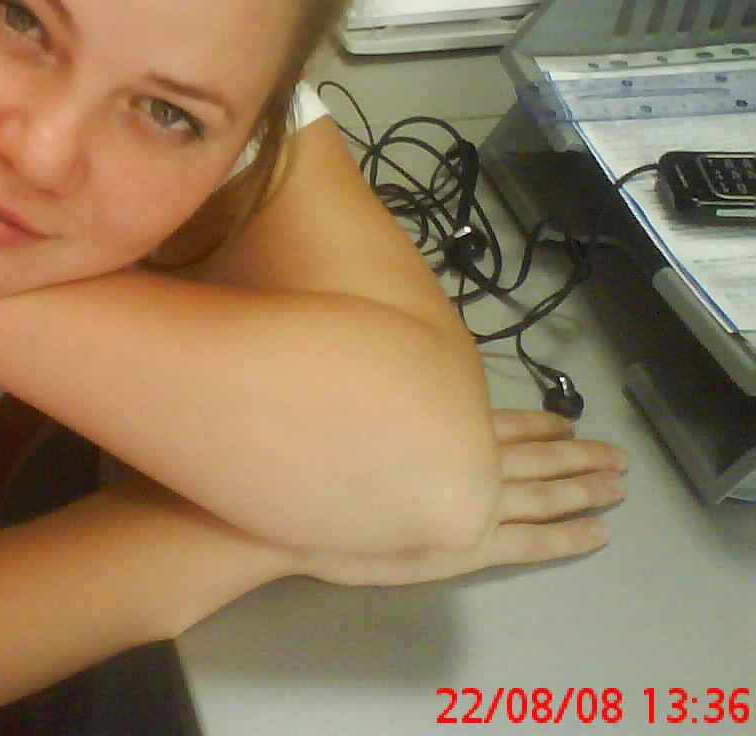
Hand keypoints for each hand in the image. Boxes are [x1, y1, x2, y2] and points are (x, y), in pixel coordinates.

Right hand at [300, 409, 626, 587]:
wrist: (309, 512)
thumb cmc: (326, 462)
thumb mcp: (368, 410)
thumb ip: (405, 403)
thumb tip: (425, 383)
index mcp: (448, 430)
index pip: (507, 424)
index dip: (542, 424)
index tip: (568, 422)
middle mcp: (471, 463)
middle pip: (538, 458)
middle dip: (580, 456)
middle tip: (618, 458)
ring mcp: (477, 504)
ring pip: (546, 494)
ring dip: (585, 488)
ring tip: (617, 486)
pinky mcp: (475, 544)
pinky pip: (533, 540)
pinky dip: (568, 536)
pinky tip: (597, 533)